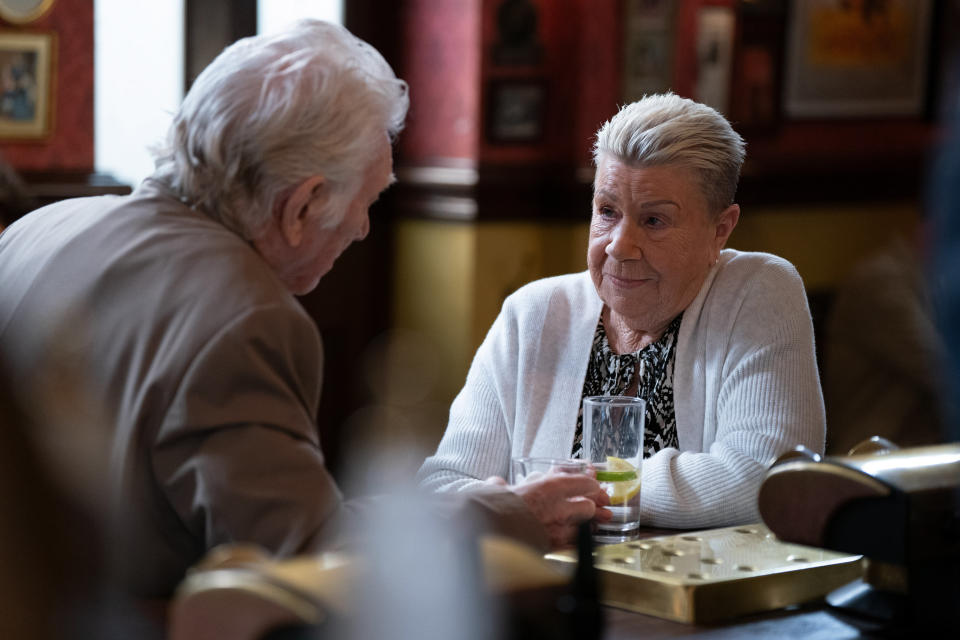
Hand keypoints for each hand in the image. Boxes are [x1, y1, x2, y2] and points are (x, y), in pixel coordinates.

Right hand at [486, 473, 610, 548]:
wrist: (490, 537)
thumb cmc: (494, 511)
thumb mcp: (499, 490)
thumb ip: (502, 485)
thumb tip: (496, 483)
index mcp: (550, 488)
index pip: (584, 483)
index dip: (589, 484)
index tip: (589, 485)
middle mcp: (560, 508)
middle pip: (590, 506)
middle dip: (588, 506)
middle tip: (583, 504)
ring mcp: (560, 530)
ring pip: (587, 525)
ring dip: (585, 523)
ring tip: (579, 521)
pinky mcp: (556, 548)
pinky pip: (576, 542)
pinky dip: (576, 539)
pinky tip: (571, 537)